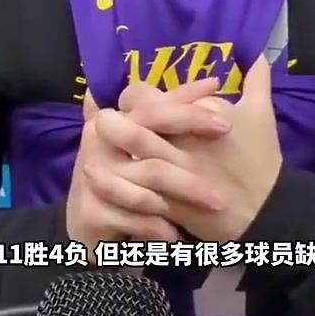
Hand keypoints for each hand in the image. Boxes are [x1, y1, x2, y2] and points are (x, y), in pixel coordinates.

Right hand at [66, 77, 229, 263]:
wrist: (88, 226)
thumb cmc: (124, 176)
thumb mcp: (151, 144)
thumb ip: (177, 113)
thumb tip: (214, 82)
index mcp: (114, 119)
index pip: (149, 98)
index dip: (184, 94)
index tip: (217, 90)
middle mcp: (99, 141)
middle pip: (146, 128)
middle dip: (188, 125)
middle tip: (226, 134)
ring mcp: (93, 176)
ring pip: (147, 177)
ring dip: (184, 190)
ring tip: (217, 202)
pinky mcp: (93, 212)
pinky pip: (134, 217)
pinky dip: (159, 226)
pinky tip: (179, 233)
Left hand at [89, 56, 282, 242]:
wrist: (270, 210)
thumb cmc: (262, 160)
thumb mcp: (261, 116)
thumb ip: (256, 83)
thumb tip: (258, 56)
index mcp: (199, 116)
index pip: (156, 97)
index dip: (136, 98)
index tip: (133, 103)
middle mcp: (184, 141)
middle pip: (138, 123)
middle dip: (113, 122)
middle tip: (101, 123)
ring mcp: (177, 172)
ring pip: (136, 158)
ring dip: (110, 156)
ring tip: (88, 159)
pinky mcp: (173, 202)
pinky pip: (139, 194)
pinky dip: (120, 191)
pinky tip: (106, 190)